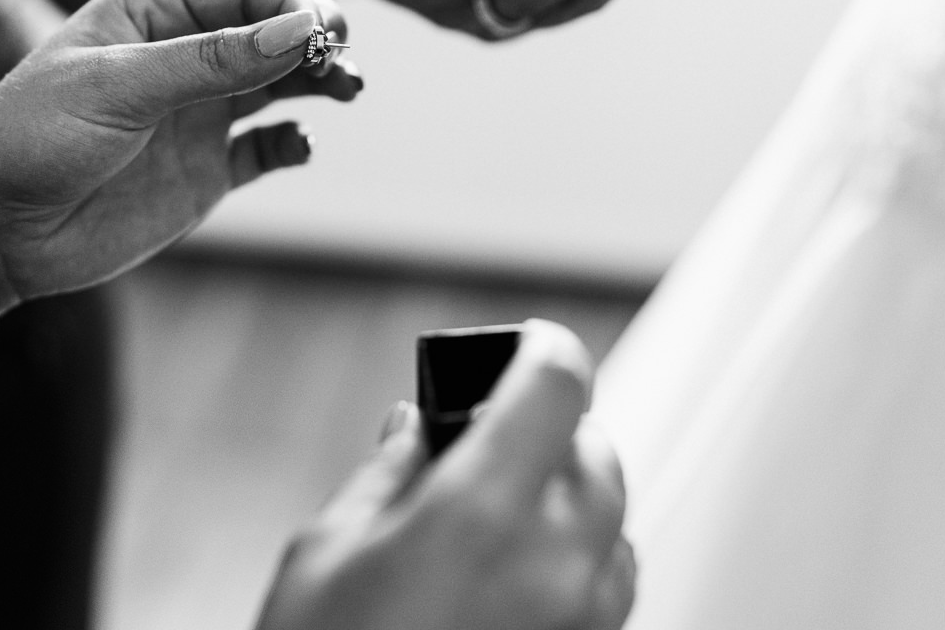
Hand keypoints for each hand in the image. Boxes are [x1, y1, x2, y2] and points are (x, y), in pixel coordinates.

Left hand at [0, 0, 360, 318]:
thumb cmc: (31, 137)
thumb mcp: (117, 86)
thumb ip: (210, 61)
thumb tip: (299, 30)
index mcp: (151, 11)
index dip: (288, 2)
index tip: (318, 29)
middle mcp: (182, 56)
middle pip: (271, 31)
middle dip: (314, 37)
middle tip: (342, 57)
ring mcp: (196, 114)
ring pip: (280, 84)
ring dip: (318, 82)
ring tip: (348, 89)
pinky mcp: (205, 171)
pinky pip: (268, 148)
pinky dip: (294, 142)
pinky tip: (301, 144)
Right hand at [256, 318, 634, 629]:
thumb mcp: (326, 553)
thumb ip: (387, 474)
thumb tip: (416, 426)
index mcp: (480, 514)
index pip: (558, 387)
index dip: (545, 350)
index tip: (529, 345)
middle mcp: (553, 567)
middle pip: (600, 456)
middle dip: (558, 429)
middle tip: (502, 432)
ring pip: (618, 530)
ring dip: (578, 500)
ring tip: (509, 510)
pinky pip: (613, 598)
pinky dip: (583, 566)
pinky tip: (521, 578)